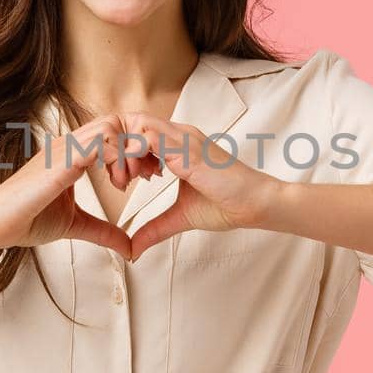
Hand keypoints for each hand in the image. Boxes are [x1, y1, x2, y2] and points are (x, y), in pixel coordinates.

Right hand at [0, 115, 156, 258]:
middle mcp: (68, 145)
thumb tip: (129, 247)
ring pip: (111, 126)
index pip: (111, 131)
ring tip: (125, 183)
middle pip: (115, 121)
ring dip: (128, 153)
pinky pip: (99, 142)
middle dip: (136, 147)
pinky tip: (116, 184)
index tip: (141, 177)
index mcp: (71, 154)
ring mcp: (64, 149)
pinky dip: (117, 158)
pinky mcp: (61, 160)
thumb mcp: (76, 224)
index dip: (132, 149)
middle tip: (141, 177)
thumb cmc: (26, 220)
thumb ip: (104, 231)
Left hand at [121, 113, 279, 261]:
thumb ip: (154, 228)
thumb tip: (133, 249)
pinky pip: (150, 139)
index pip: (138, 132)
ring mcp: (184, 139)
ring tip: (123, 181)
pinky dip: (133, 155)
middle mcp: (180, 134)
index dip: (122, 152)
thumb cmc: (225, 205)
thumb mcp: (180, 217)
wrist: (255, 204)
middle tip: (118, 180)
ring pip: (138, 127)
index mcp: (178, 143)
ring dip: (122, 152)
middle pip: (132, 123)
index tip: (121, 181)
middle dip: (116, 148)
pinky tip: (133, 179)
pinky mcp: (188, 151)